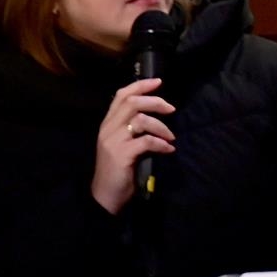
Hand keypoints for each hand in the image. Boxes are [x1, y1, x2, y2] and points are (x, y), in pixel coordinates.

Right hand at [92, 78, 175, 213]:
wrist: (105, 194)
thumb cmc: (118, 168)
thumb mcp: (122, 143)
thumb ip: (131, 126)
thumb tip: (155, 111)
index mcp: (107, 123)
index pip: (121, 95)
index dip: (140, 86)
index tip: (159, 82)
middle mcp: (108, 128)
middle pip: (132, 103)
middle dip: (156, 102)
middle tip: (171, 109)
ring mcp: (113, 141)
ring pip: (141, 120)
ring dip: (162, 126)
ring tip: (171, 137)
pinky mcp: (121, 155)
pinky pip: (146, 141)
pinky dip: (161, 144)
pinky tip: (168, 150)